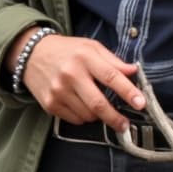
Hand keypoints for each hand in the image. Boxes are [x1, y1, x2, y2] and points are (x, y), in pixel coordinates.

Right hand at [8, 30, 144, 131]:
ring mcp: (58, 91)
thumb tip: (134, 71)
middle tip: (125, 124)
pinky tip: (82, 105)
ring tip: (98, 105)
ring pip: (87, 115)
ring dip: (98, 116)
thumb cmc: (67, 50)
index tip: (141, 103)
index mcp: (84, 57)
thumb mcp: (91, 47)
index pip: (111, 76)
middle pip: (98, 103)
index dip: (128, 91)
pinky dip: (84, 117)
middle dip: (115, 117)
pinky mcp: (50, 104)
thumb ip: (113, 60)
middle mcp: (71, 75)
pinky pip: (74, 119)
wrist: (32, 54)